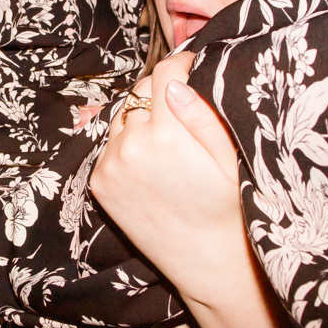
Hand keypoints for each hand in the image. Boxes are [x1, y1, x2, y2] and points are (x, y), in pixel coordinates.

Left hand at [90, 53, 252, 304]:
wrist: (207, 262)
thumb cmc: (228, 208)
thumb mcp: (228, 158)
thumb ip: (202, 114)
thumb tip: (176, 81)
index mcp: (166, 134)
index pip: (163, 75)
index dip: (180, 64)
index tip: (190, 66)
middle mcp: (130, 146)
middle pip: (139, 91)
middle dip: (160, 90)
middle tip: (182, 105)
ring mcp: (110, 165)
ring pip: (122, 116)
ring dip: (140, 116)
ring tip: (167, 137)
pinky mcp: (99, 183)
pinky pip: (109, 144)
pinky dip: (126, 142)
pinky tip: (151, 160)